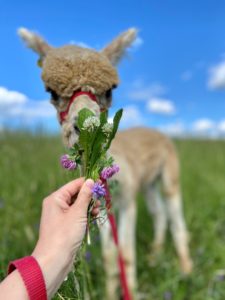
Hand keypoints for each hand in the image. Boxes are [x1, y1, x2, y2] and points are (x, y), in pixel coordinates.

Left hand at [32, 178, 98, 297]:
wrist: (54, 260)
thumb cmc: (65, 234)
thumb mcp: (78, 212)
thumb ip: (85, 195)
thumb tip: (90, 181)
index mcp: (56, 198)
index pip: (74, 185)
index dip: (87, 183)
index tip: (101, 182)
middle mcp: (56, 205)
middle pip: (76, 194)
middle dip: (89, 196)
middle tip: (101, 198)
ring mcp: (60, 216)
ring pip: (78, 205)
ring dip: (89, 206)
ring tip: (98, 209)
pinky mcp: (65, 226)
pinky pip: (77, 215)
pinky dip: (85, 215)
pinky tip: (94, 216)